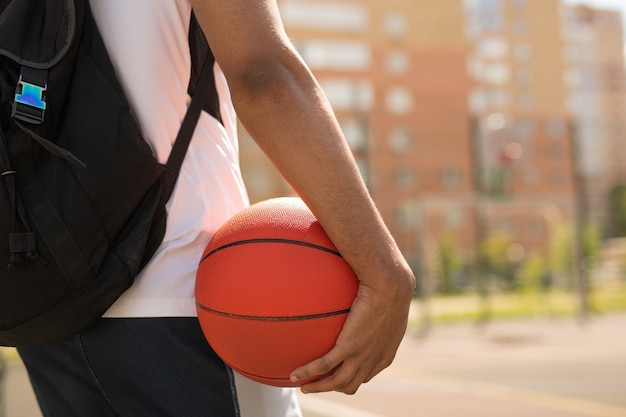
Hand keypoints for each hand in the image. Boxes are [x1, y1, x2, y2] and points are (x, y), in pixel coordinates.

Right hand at [289, 260, 414, 393]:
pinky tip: (295, 374)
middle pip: (350, 385)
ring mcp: (361, 356)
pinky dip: (308, 372)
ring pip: (336, 383)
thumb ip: (378, 312)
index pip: (365, 375)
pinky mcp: (348, 347)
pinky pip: (324, 365)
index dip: (351, 378)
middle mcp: (373, 360)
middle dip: (332, 387)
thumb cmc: (392, 289)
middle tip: (317, 383)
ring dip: (318, 387)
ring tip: (303, 387)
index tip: (338, 373)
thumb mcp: (388, 307)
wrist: (390, 287)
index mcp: (384, 354)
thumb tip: (365, 301)